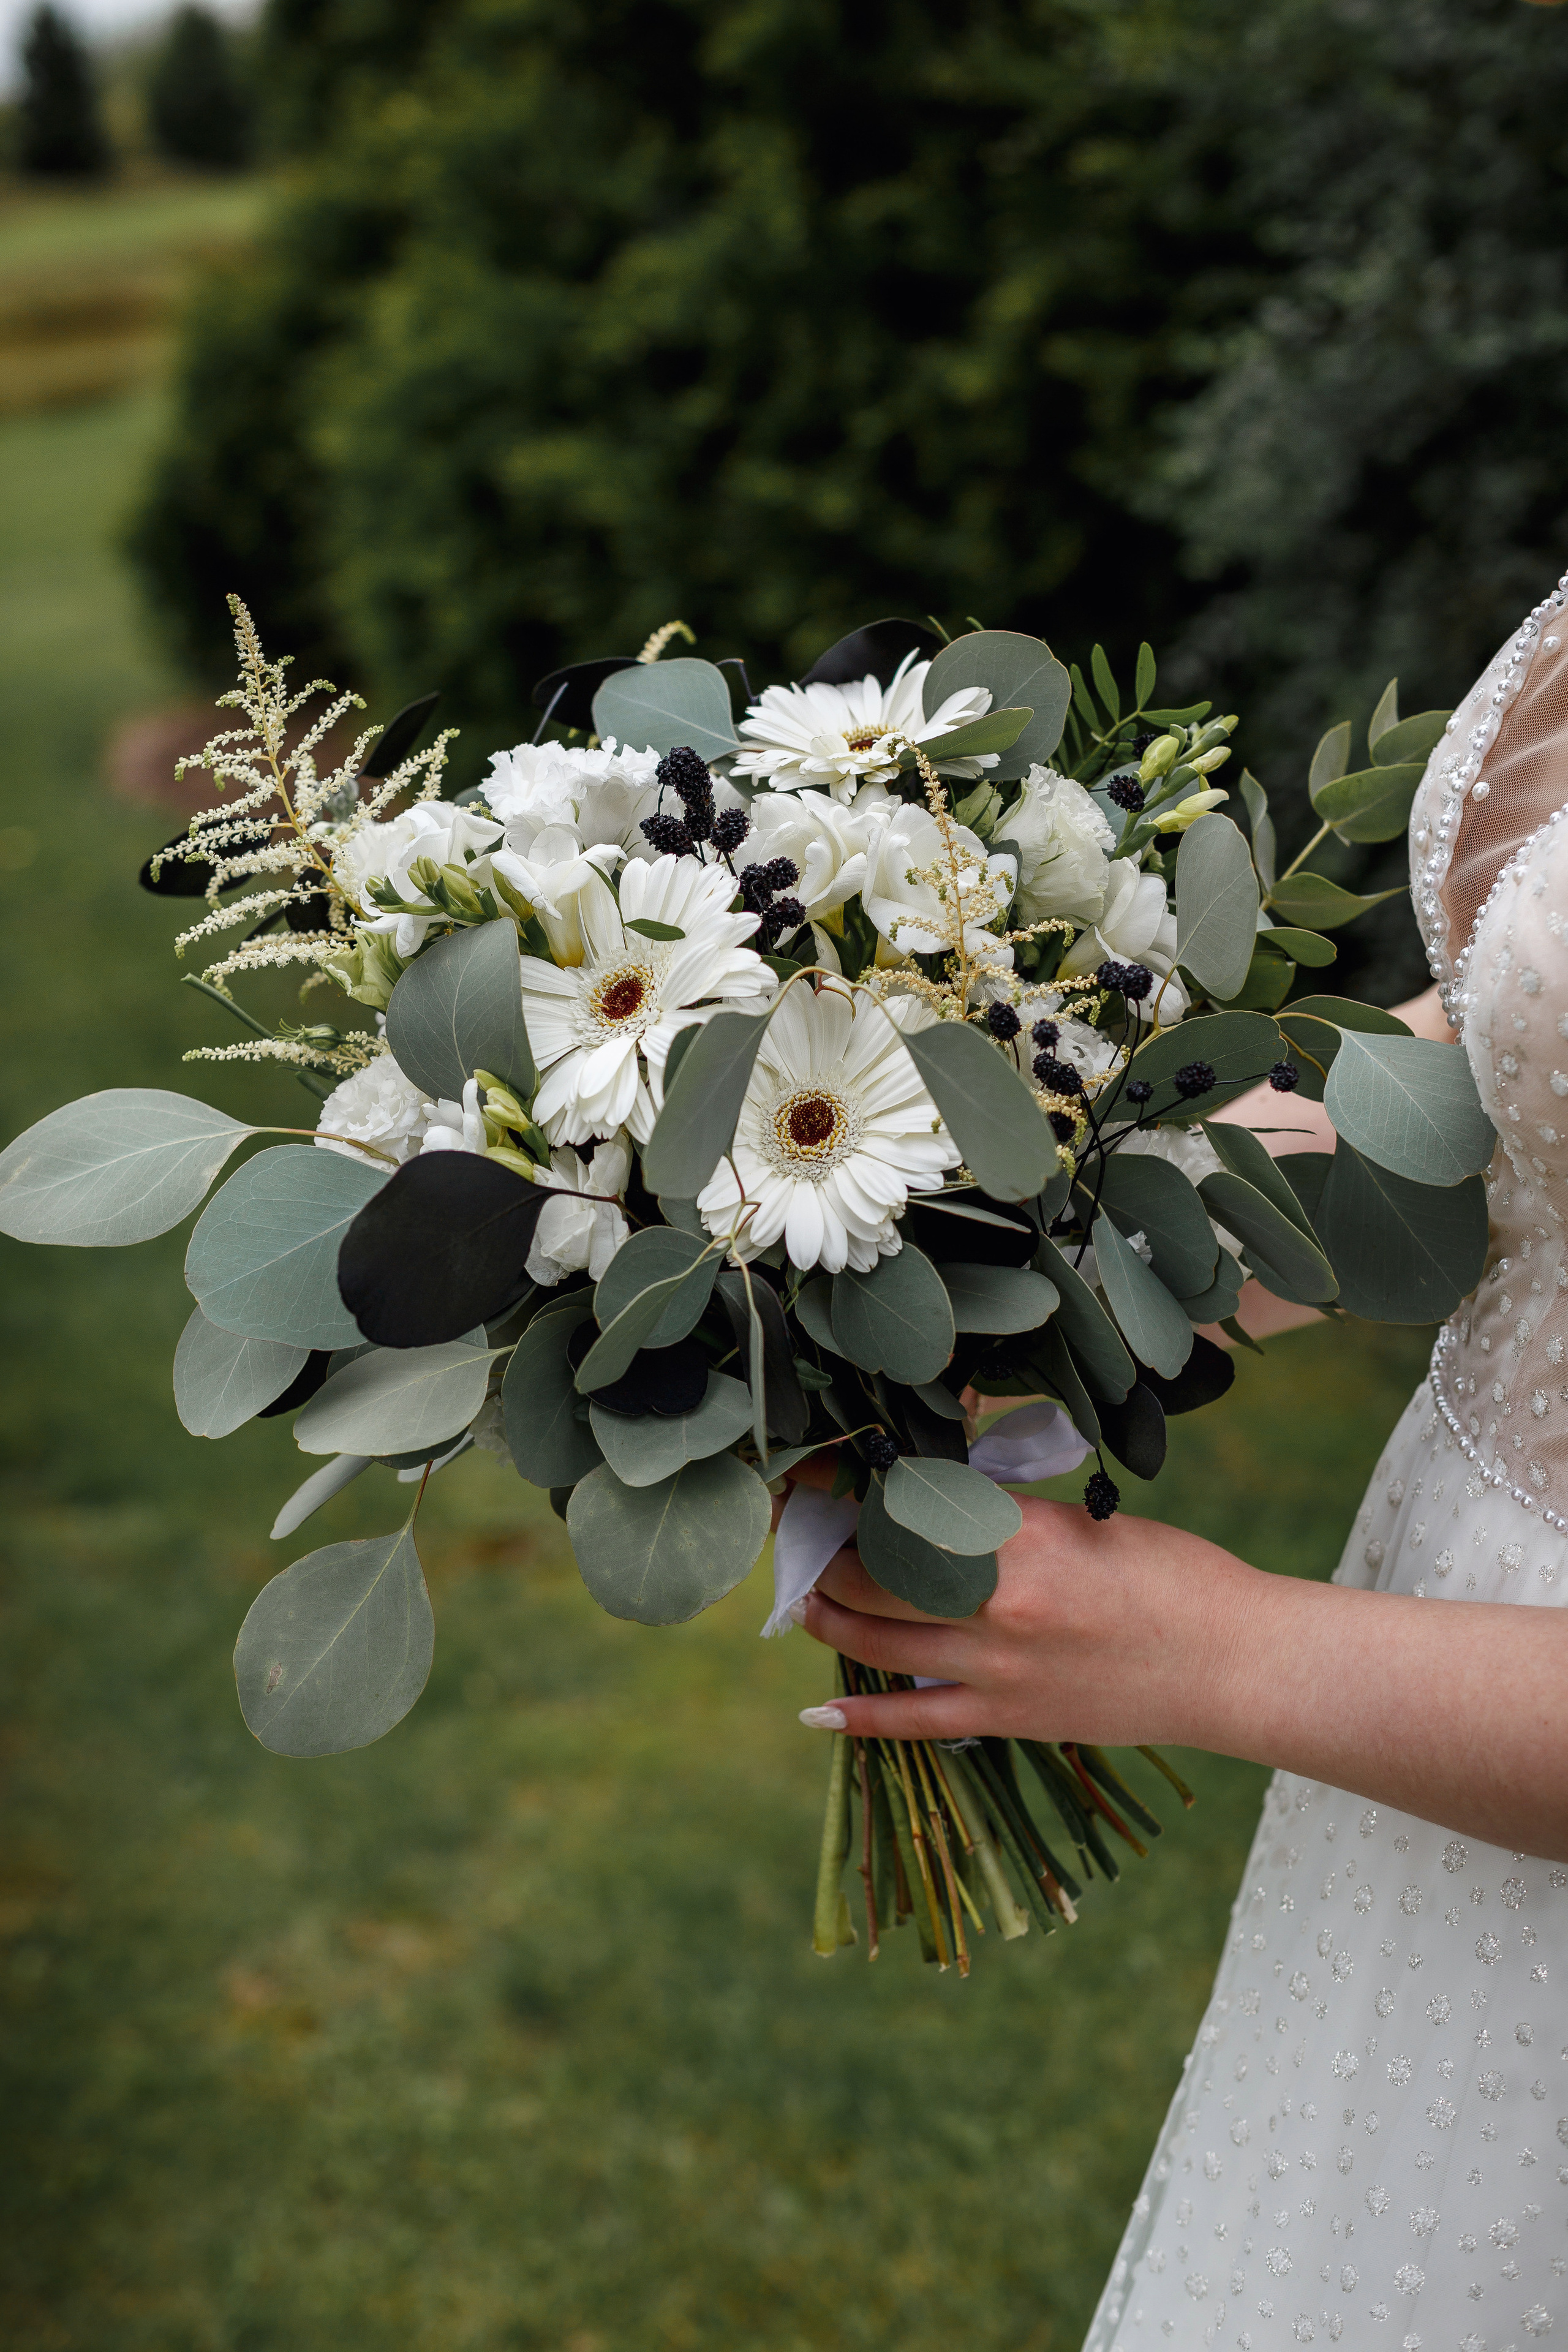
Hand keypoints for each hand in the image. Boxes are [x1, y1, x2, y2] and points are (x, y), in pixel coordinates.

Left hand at [785, 1454, 1255, 1746]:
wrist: (1233, 1662)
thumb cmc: (1174, 1578)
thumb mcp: (1084, 1524)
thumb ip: (1010, 1522)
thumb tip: (941, 1512)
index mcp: (1021, 1534)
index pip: (909, 1509)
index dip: (855, 1498)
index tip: (826, 1488)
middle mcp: (998, 1598)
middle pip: (876, 1573)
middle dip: (827, 1554)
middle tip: (799, 1540)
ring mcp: (999, 1664)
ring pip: (879, 1639)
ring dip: (829, 1618)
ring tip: (803, 1603)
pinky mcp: (1010, 1717)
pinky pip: (916, 1717)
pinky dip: (862, 1714)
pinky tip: (821, 1708)